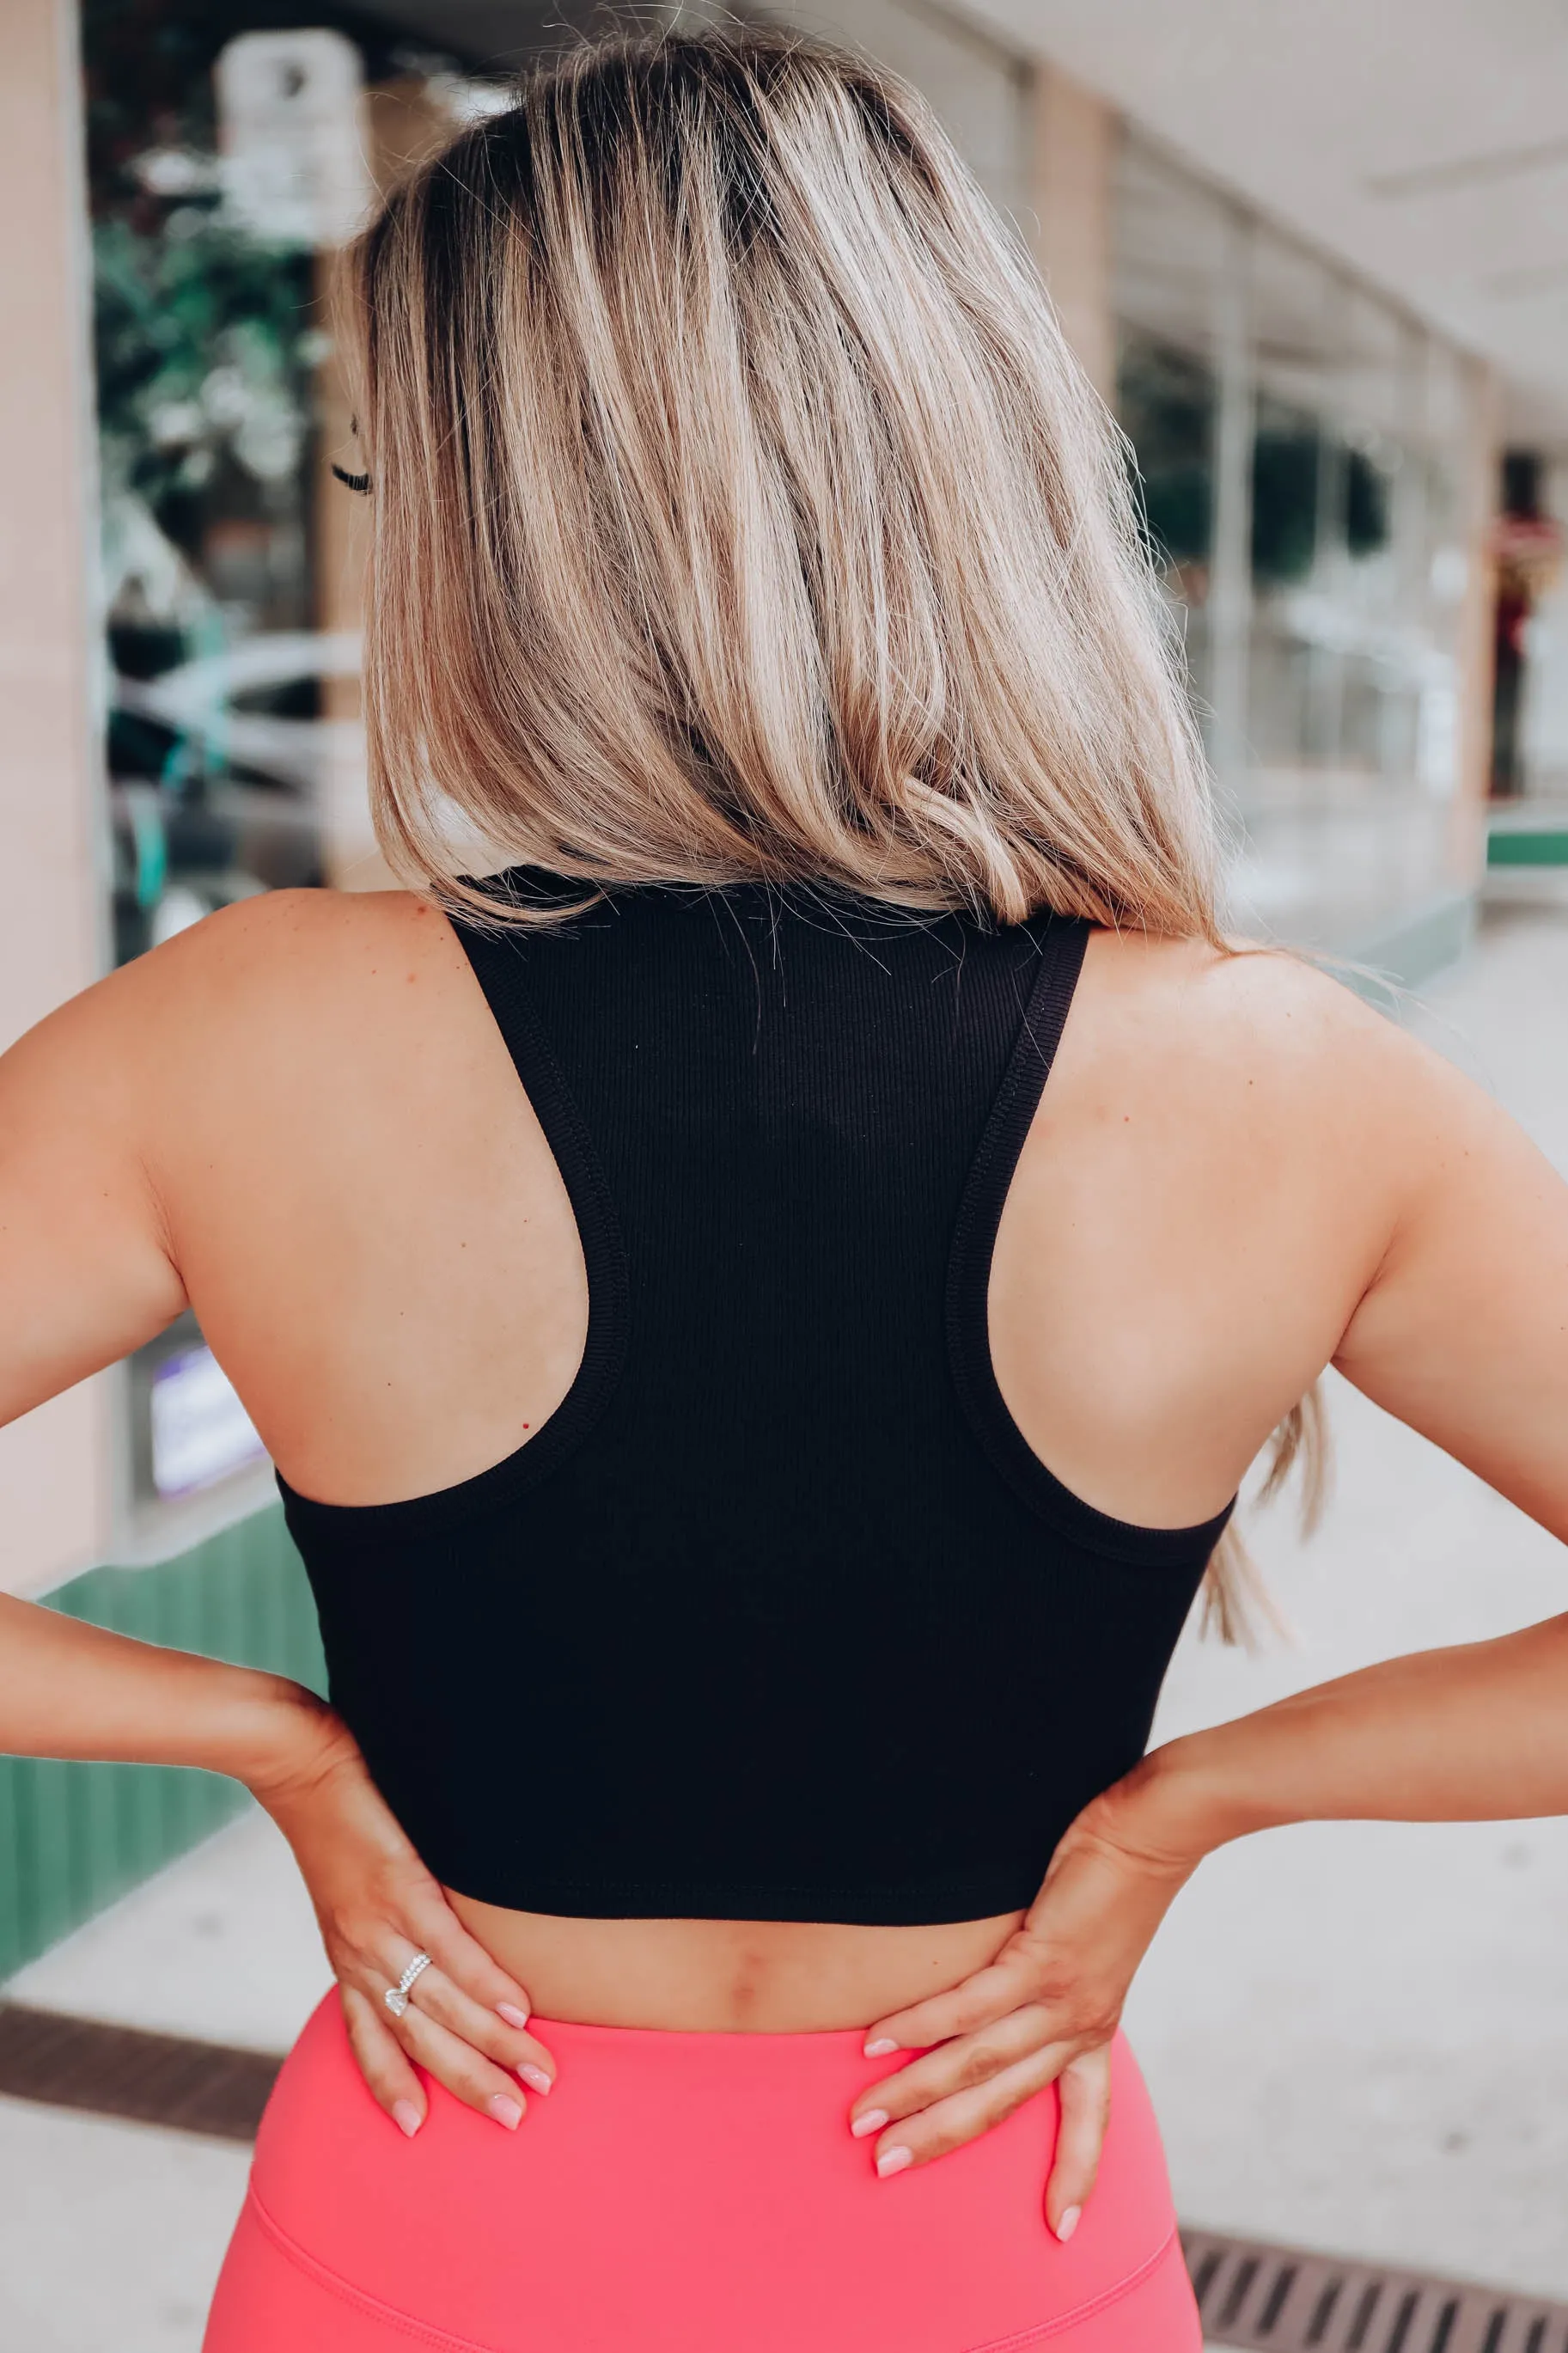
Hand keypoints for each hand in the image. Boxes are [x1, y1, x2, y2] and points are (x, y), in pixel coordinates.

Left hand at [249, 1700, 555, 2136]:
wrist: (303, 1766)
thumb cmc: (333, 1820)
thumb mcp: (345, 1890)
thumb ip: (379, 1922)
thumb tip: (418, 1943)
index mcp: (347, 1959)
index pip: (369, 2041)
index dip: (393, 2087)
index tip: (419, 2132)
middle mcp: (359, 1956)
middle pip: (417, 2038)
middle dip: (468, 2083)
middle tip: (512, 2120)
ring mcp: (381, 1925)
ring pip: (440, 2005)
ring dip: (493, 2047)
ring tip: (536, 2074)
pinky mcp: (403, 1886)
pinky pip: (450, 1949)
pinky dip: (486, 1984)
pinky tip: (518, 2009)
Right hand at [848, 1765, 1199, 2236]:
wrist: (1153, 1831)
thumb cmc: (1116, 1878)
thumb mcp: (1094, 1950)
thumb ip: (1054, 1982)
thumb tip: (1006, 1994)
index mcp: (1097, 2032)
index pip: (1088, 2121)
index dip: (1073, 2175)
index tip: (1060, 2230)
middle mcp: (1080, 2027)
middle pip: (1001, 2103)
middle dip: (940, 2139)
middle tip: (885, 2168)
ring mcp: (1060, 1997)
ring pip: (976, 2062)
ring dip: (914, 2092)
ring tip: (865, 2116)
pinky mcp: (1040, 1959)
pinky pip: (969, 2005)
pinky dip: (920, 2024)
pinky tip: (879, 2039)